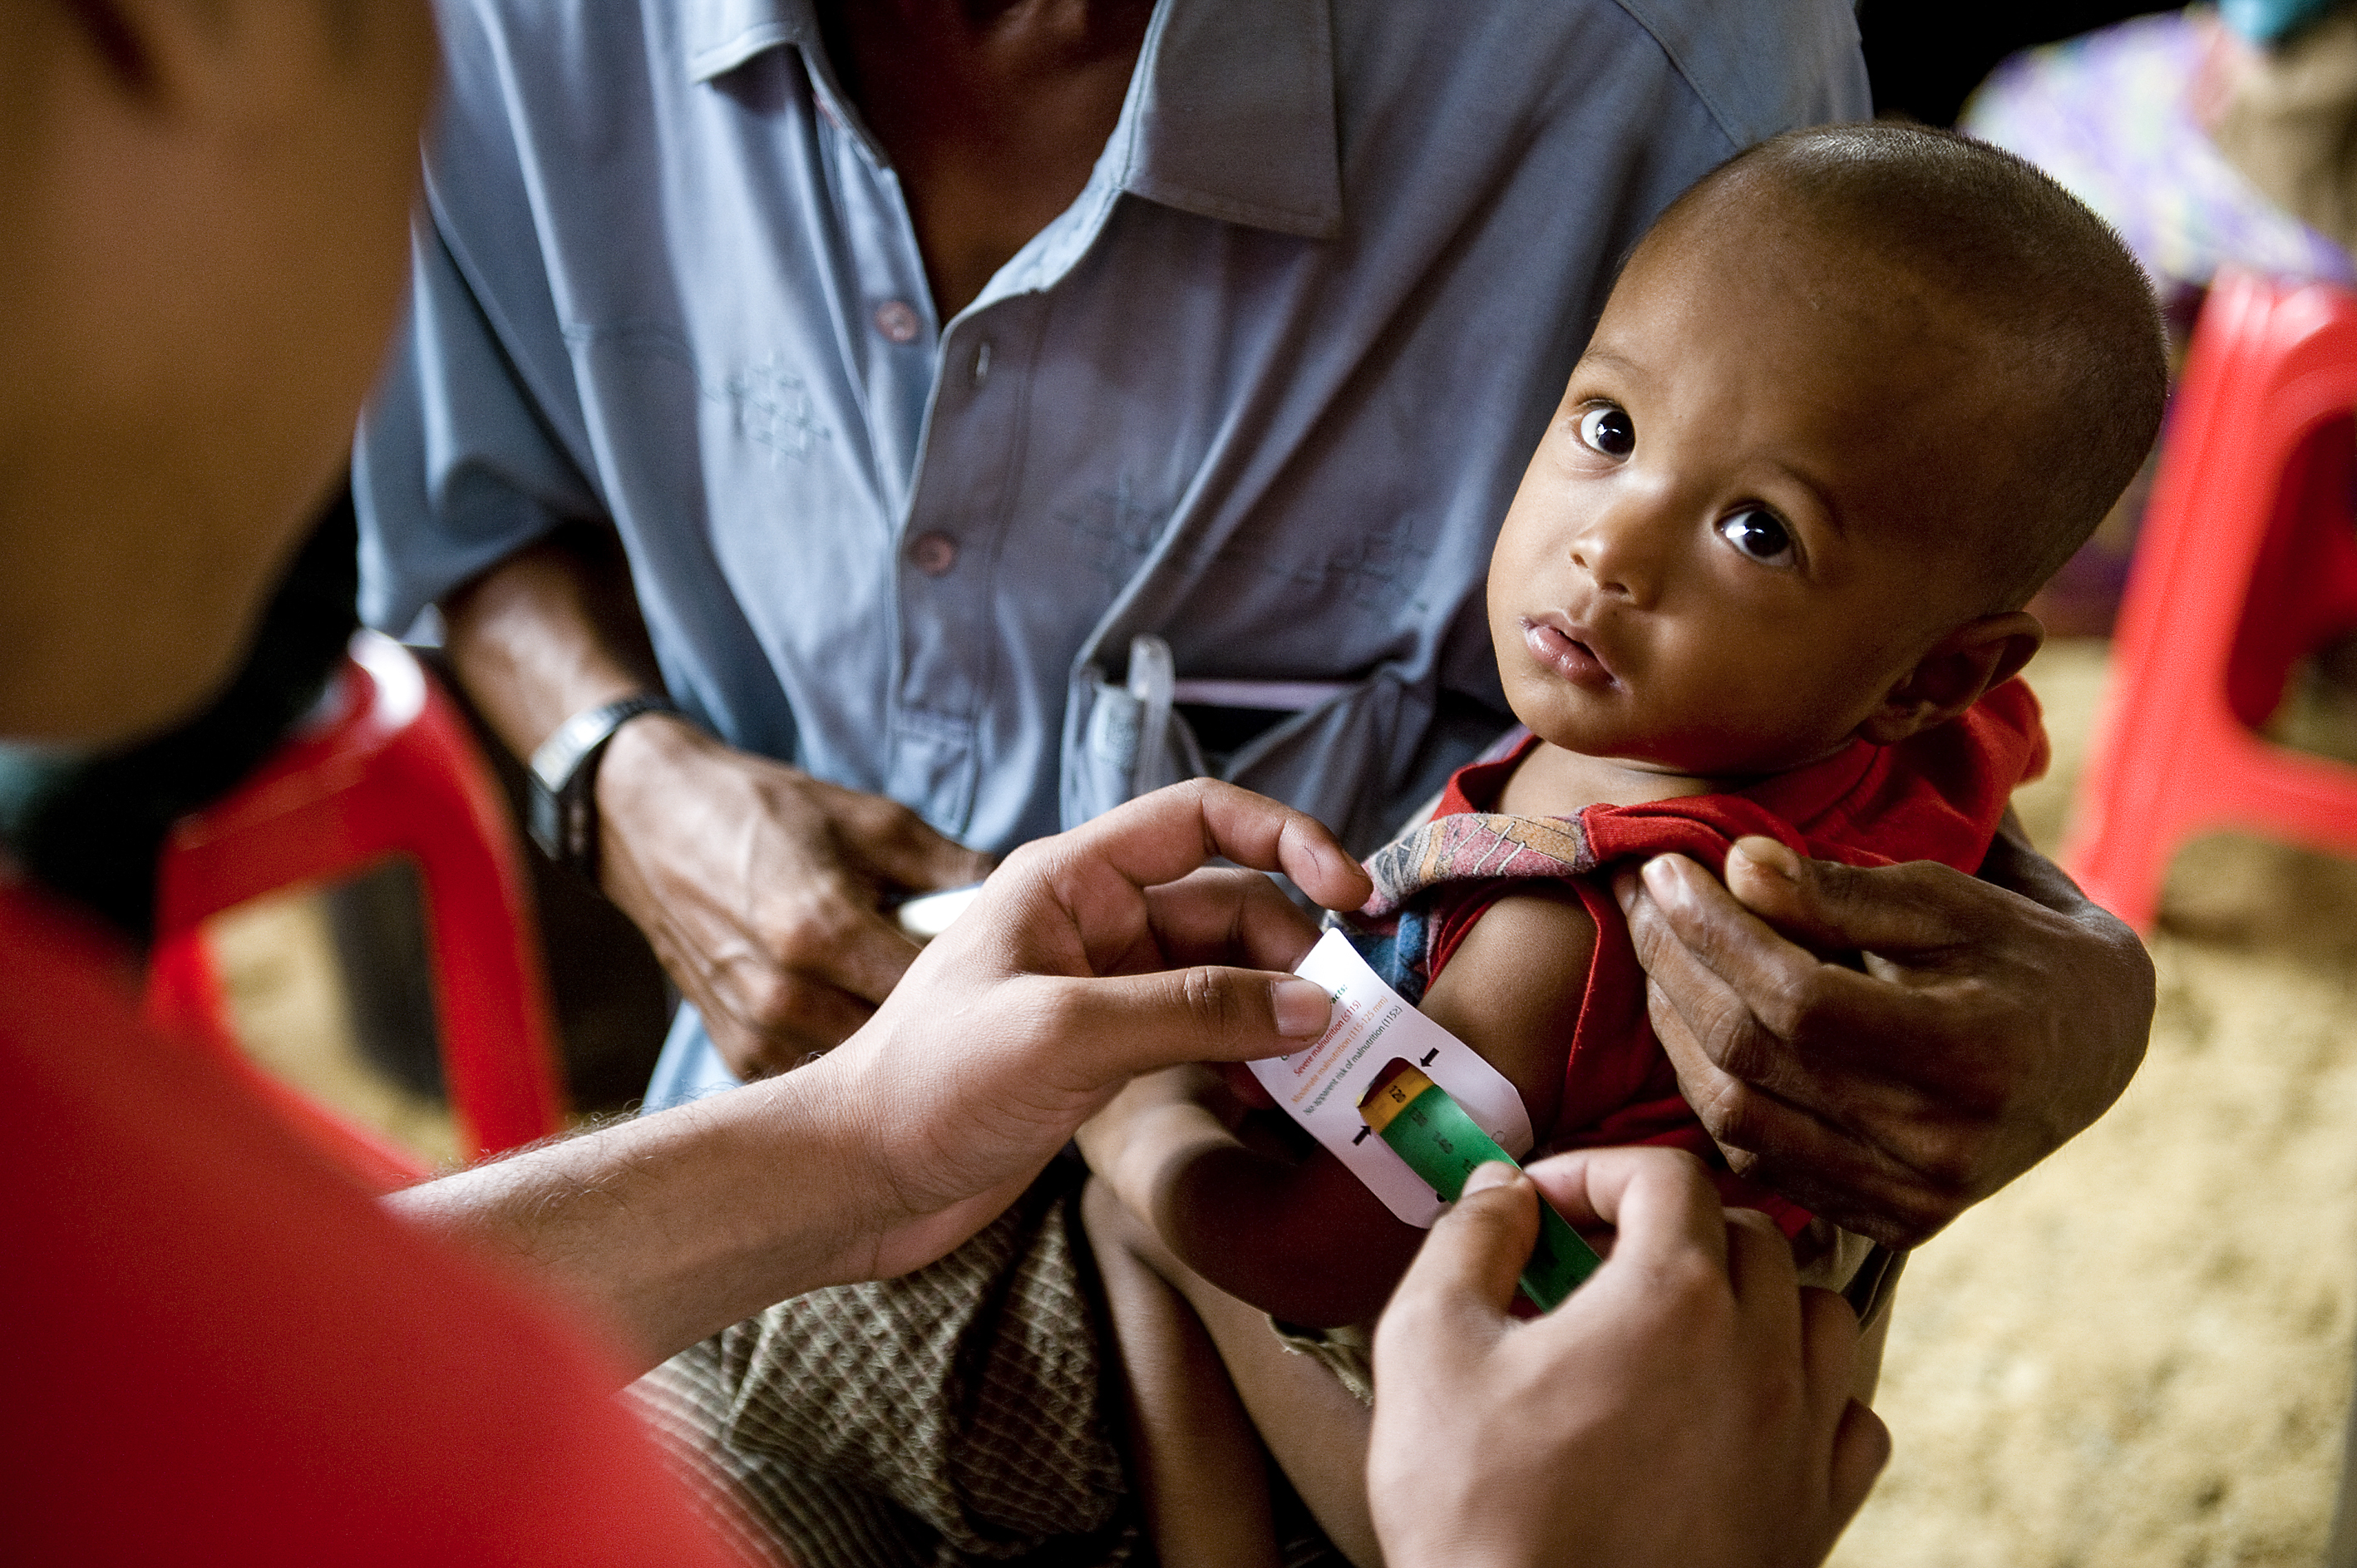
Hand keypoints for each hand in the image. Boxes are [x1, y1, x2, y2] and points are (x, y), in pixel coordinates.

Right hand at [595, 714, 993, 1077]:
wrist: (653, 824)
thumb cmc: (768, 812)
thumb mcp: (872, 820)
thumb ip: (952, 868)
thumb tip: (1030, 901)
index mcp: (822, 927)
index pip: (935, 989)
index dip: (988, 989)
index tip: (1024, 983)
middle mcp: (784, 991)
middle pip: (903, 1043)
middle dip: (952, 1029)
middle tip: (994, 1012)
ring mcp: (754, 1030)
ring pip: (863, 1070)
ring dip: (903, 1056)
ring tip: (943, 1029)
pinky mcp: (735, 1052)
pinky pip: (818, 1074)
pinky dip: (852, 1059)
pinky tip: (879, 1035)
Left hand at [812, 778, 1373, 1281]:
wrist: (856, 1179)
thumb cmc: (926, 1085)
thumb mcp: (1065, 1035)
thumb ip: (1192, 1012)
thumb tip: (1312, 1005)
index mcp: (1071, 879)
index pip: (1202, 818)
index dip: (1286, 838)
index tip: (1350, 893)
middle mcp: (1094, 921)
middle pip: (1231, 904)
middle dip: (1294, 951)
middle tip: (1347, 1018)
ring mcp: (1103, 989)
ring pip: (1224, 976)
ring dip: (1278, 1012)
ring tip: (1322, 1067)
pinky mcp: (1105, 1054)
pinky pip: (1202, 1034)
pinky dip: (1247, 1056)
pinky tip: (1277, 1096)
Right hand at [1370, 1149, 1887, 1567]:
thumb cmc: (1481, 1514)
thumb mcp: (1428, 1347)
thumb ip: (1468, 1239)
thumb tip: (1501, 1190)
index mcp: (1673, 1297)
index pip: (1662, 1175)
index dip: (1592, 1171)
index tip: (1541, 1208)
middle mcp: (1760, 1355)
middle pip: (1746, 1232)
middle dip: (1665, 1226)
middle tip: (1591, 1261)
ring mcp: (1799, 1438)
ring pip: (1818, 1313)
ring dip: (1753, 1294)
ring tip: (1678, 1322)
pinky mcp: (1816, 1514)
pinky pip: (1851, 1418)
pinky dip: (1807, 1391)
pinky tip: (1741, 1406)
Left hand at [1616, 824, 2154, 1246]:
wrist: (2099, 1049)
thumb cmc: (2021, 950)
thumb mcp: (1954, 899)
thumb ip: (1845, 890)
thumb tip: (1739, 864)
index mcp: (1975, 1054)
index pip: (1800, 998)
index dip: (1717, 930)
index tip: (1665, 865)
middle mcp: (1944, 1145)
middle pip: (1756, 1055)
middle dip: (1676, 963)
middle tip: (1638, 894)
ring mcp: (1913, 1197)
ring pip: (1737, 1116)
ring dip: (1672, 1025)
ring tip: (1652, 948)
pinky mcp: (1889, 1221)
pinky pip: (1758, 1158)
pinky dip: (1706, 1086)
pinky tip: (1687, 1020)